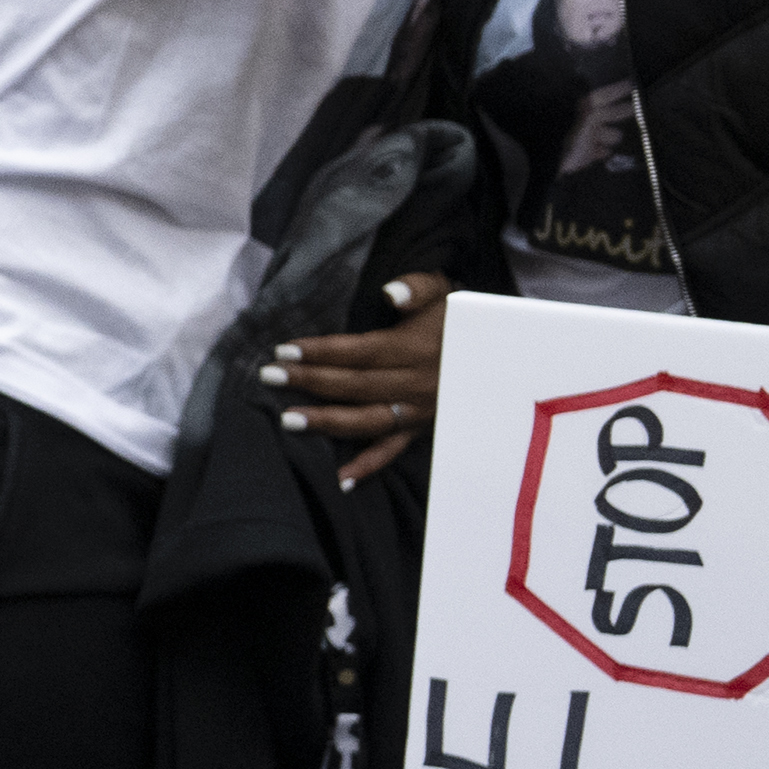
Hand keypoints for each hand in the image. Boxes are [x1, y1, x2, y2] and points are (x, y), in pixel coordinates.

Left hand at [260, 274, 448, 486]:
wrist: (499, 354)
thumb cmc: (460, 319)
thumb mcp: (445, 292)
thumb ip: (417, 287)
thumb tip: (389, 293)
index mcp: (416, 349)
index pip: (359, 352)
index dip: (321, 352)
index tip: (284, 349)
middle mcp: (415, 384)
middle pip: (354, 385)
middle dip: (309, 382)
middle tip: (269, 376)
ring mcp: (417, 412)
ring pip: (367, 421)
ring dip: (326, 422)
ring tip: (288, 420)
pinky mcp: (421, 431)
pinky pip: (393, 452)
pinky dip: (368, 468)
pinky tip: (340, 480)